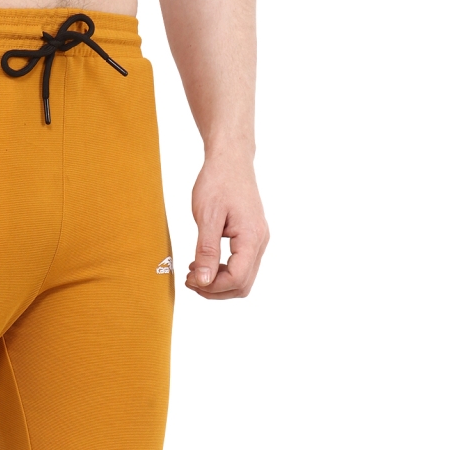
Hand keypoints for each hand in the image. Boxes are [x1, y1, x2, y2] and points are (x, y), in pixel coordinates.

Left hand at [184, 156, 268, 299]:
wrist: (230, 160)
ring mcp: (258, 241)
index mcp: (252, 236)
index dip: (212, 286)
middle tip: (190, 279)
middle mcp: (260, 242)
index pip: (237, 279)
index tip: (189, 278)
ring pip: (242, 279)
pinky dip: (222, 272)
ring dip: (217, 283)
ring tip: (194, 272)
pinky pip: (241, 267)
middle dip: (214, 289)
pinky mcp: (252, 239)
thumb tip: (203, 281)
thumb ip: (206, 251)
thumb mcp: (207, 217)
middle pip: (242, 285)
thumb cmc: (218, 182)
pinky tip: (203, 263)